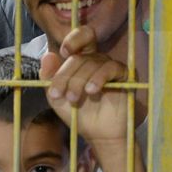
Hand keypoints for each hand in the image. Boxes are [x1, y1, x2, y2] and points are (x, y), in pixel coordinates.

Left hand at [40, 25, 130, 145]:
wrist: (96, 134)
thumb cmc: (77, 114)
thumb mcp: (56, 96)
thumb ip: (49, 77)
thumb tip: (47, 55)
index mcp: (81, 60)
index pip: (82, 37)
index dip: (73, 39)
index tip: (63, 51)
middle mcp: (97, 60)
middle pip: (80, 56)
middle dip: (65, 75)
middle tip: (58, 94)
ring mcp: (110, 67)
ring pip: (93, 63)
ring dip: (78, 81)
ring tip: (73, 99)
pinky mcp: (124, 76)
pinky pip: (111, 69)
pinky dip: (98, 78)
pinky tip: (91, 90)